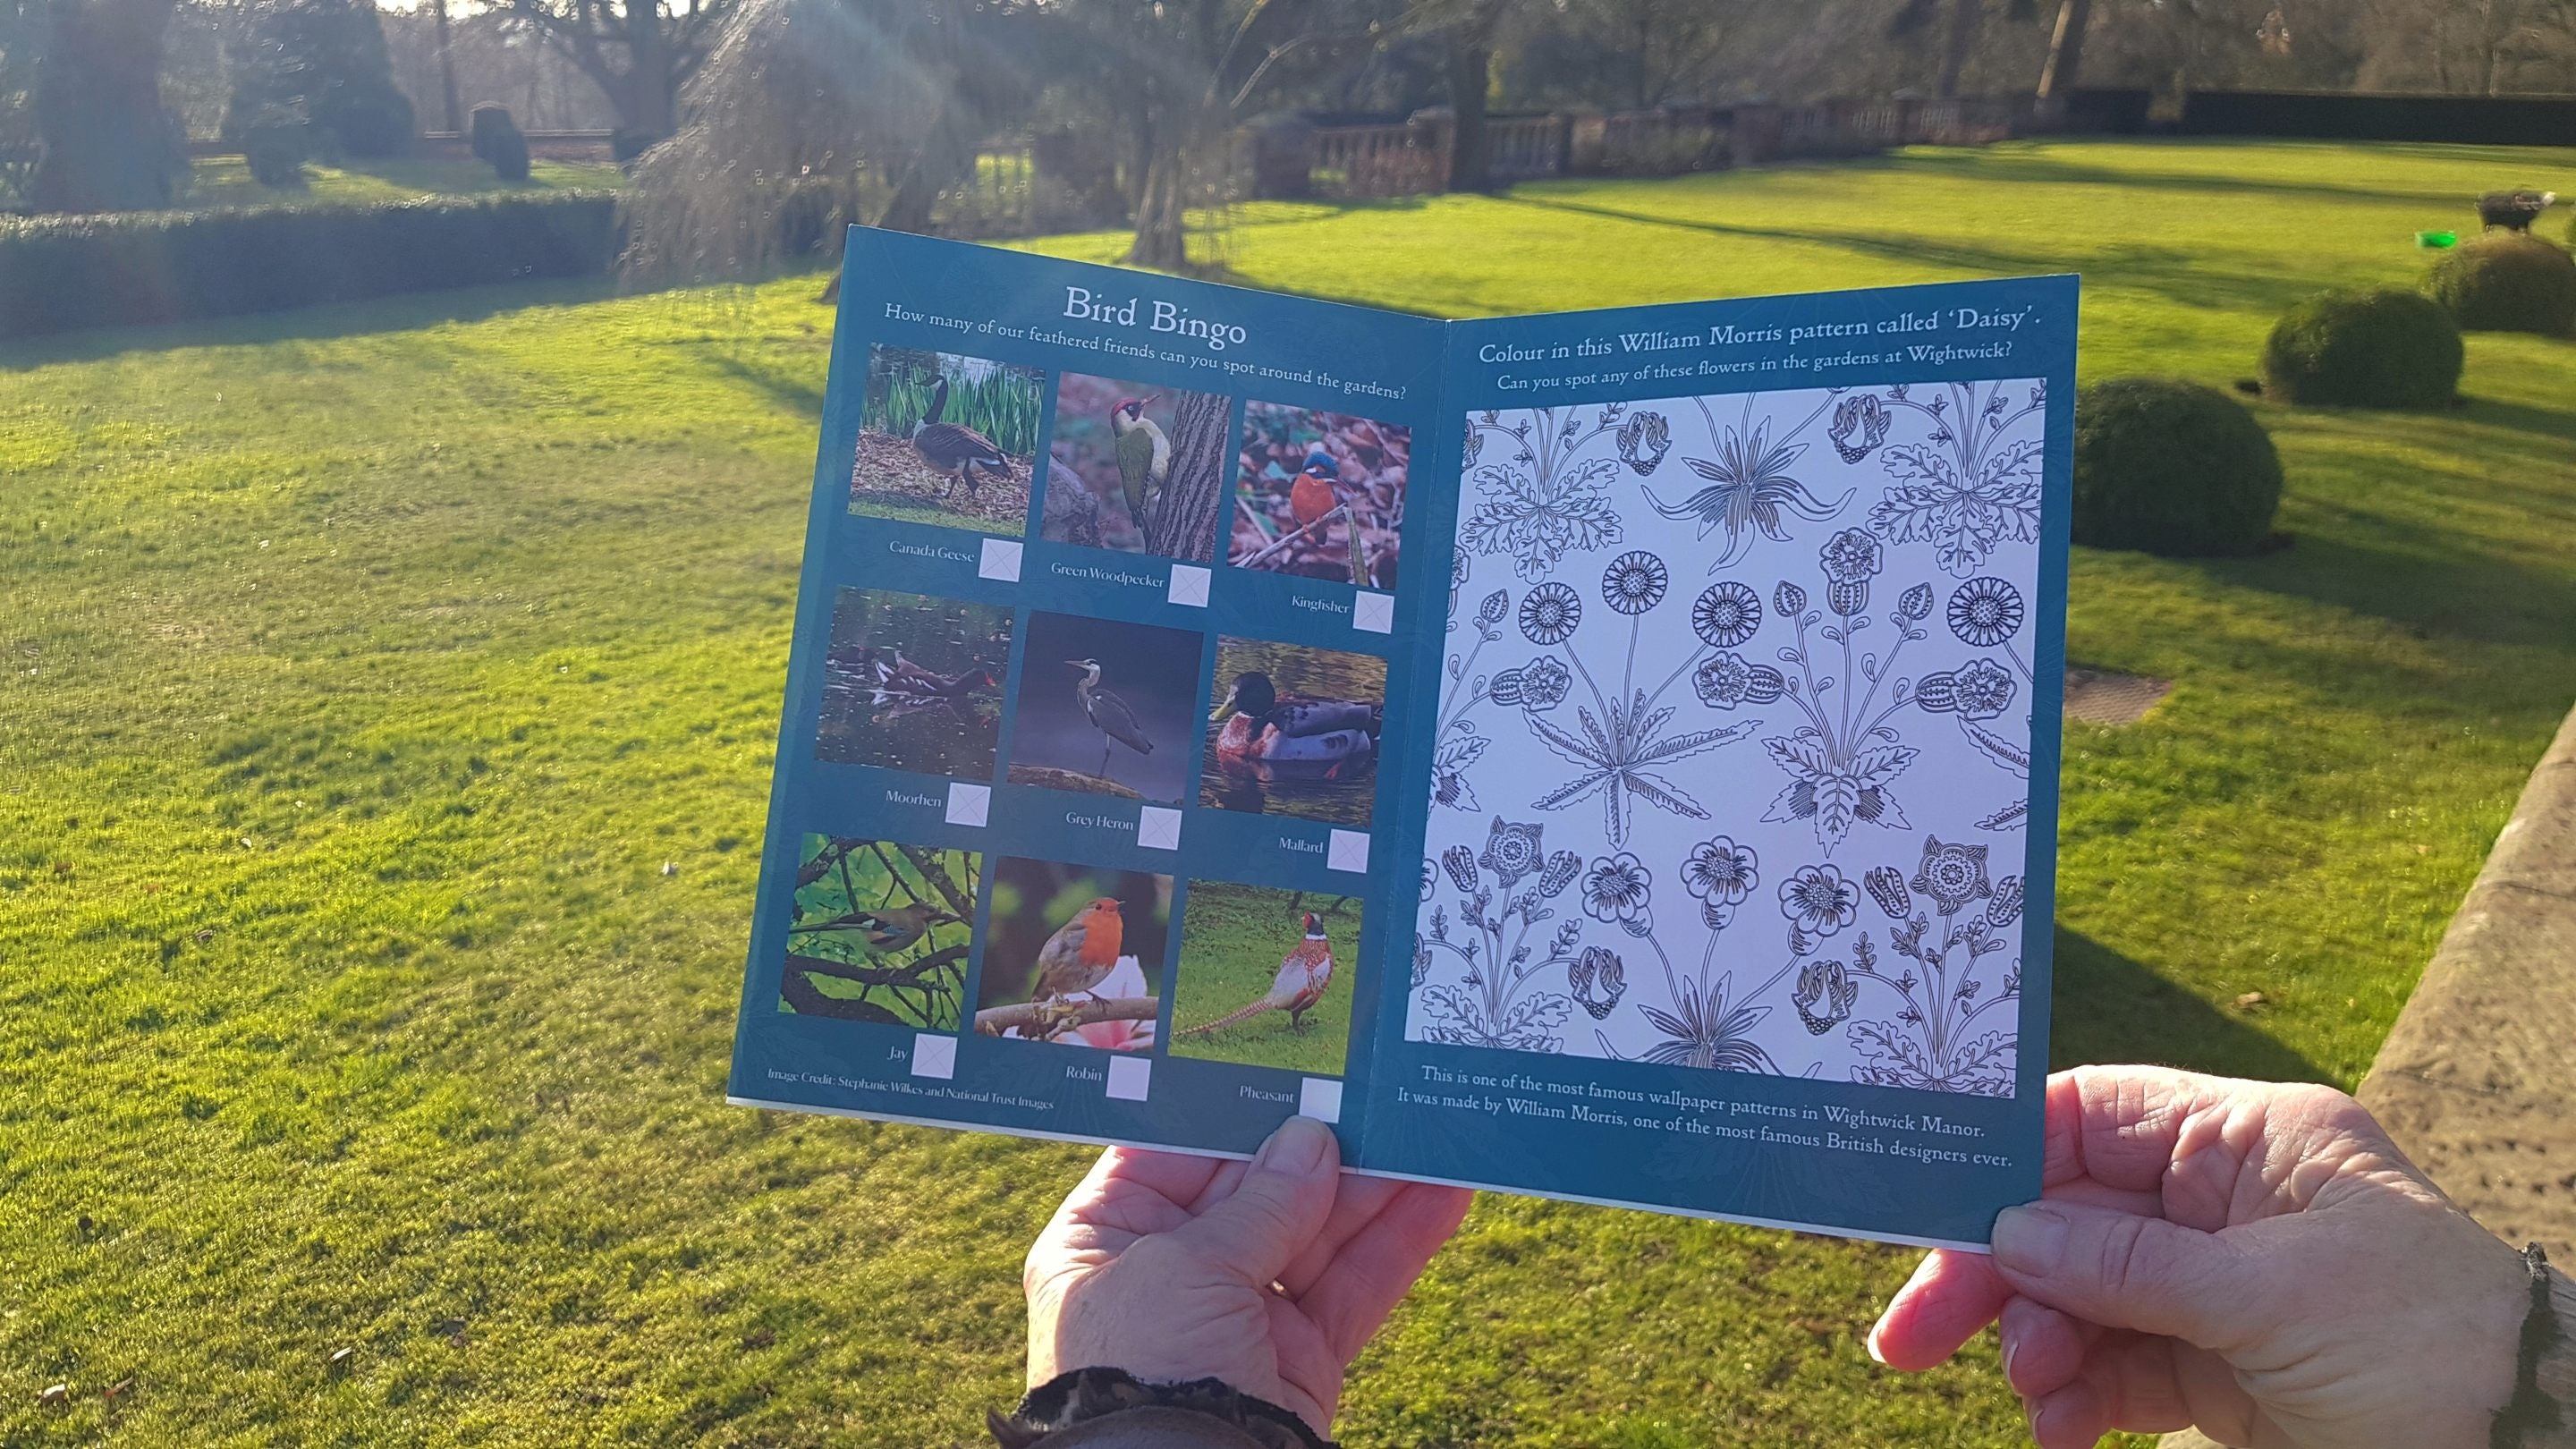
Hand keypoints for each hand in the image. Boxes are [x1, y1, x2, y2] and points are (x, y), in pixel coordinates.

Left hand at [1025, 1117, 1473, 1434]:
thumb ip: (1260, 1204)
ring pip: (1318, 1234)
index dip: (1235, 1108)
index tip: (1294, 1062)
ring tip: (1429, 1126)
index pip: (1173, 1150)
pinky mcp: (1299, 1362)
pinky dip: (1401, 1244)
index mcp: (1106, 1239)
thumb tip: (1313, 1139)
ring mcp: (1239, 1319)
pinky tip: (1446, 1195)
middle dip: (1323, 1141)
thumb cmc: (1144, 1374)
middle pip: (1257, 1187)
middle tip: (1380, 1085)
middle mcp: (1171, 1273)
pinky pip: (1354, 1289)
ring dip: (1377, 1184)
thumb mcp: (1187, 1269)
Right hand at [1869, 1066, 2528, 1447]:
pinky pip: (2110, 1371)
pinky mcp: (2215, 1371)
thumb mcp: (2275, 1297)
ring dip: (2033, 1345)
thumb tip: (2007, 1231)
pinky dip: (2072, 1400)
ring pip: (2074, 1299)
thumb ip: (2128, 1263)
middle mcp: (2223, 1204)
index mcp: (2251, 1143)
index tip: (1928, 1199)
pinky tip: (2057, 1431)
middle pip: (2063, 1216)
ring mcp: (2214, 1290)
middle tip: (1911, 1333)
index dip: (2006, 1153)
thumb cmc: (2429, 1347)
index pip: (2094, 1117)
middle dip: (1989, 1271)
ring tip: (2034, 1393)